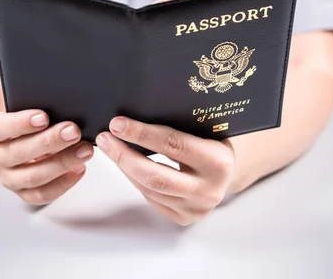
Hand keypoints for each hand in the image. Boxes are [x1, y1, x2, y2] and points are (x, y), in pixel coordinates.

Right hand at [0, 110, 93, 204]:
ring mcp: (8, 179)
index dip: (21, 123)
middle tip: (73, 131)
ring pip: (33, 176)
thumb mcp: (30, 109)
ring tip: (84, 150)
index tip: (44, 117)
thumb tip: (63, 109)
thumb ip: (40, 109)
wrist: (28, 138)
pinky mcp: (24, 194)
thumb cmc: (32, 120)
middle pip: (19, 153)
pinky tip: (80, 168)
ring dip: (62, 163)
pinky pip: (43, 194)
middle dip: (49, 142)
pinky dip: (64, 182)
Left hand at [95, 117, 234, 225]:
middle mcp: (209, 190)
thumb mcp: (204, 129)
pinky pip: (150, 198)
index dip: (141, 133)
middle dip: (124, 155)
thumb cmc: (211, 142)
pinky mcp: (183, 218)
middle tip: (104, 138)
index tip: (117, 123)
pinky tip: (125, 164)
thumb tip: (133, 115)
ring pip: (149, 188)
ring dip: (124, 167)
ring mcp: (196, 208)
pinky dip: (134, 179)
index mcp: (218, 162)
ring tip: (110, 147)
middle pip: (155, 175)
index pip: (173, 145)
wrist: (228, 171)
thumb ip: (178, 124)